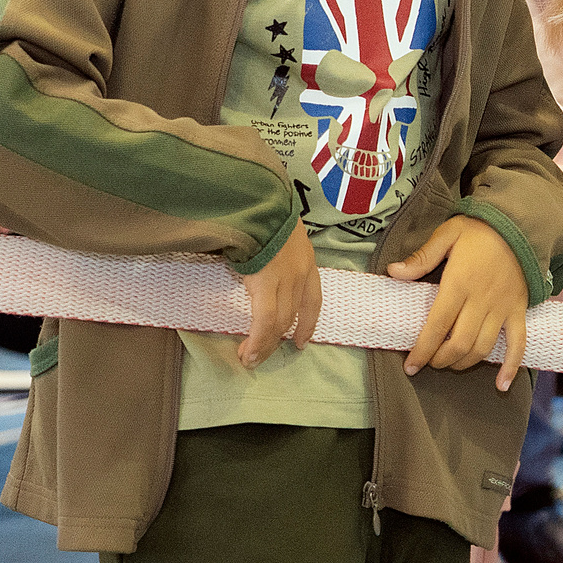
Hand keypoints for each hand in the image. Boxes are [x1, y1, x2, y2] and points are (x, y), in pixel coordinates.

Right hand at [238, 223, 321, 368]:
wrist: (257, 202)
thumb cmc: (262, 214)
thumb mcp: (279, 234)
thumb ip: (275, 252)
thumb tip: (260, 264)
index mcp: (306, 260)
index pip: (313, 299)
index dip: (308, 322)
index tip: (302, 340)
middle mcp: (301, 273)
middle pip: (294, 315)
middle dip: (279, 338)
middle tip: (265, 356)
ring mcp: (285, 279)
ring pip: (279, 322)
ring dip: (264, 344)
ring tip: (251, 360)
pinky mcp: (266, 284)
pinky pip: (263, 321)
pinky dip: (257, 340)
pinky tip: (249, 352)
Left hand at [389, 214, 531, 390]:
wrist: (523, 225)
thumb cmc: (481, 230)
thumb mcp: (448, 234)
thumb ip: (421, 256)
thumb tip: (393, 272)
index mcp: (460, 283)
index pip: (437, 326)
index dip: (422, 350)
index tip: (410, 366)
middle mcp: (482, 300)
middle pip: (459, 343)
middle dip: (440, 360)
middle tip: (428, 363)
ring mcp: (503, 308)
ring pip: (483, 347)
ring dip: (464, 363)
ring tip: (451, 364)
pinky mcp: (518, 311)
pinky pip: (518, 343)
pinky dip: (512, 367)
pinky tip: (501, 386)